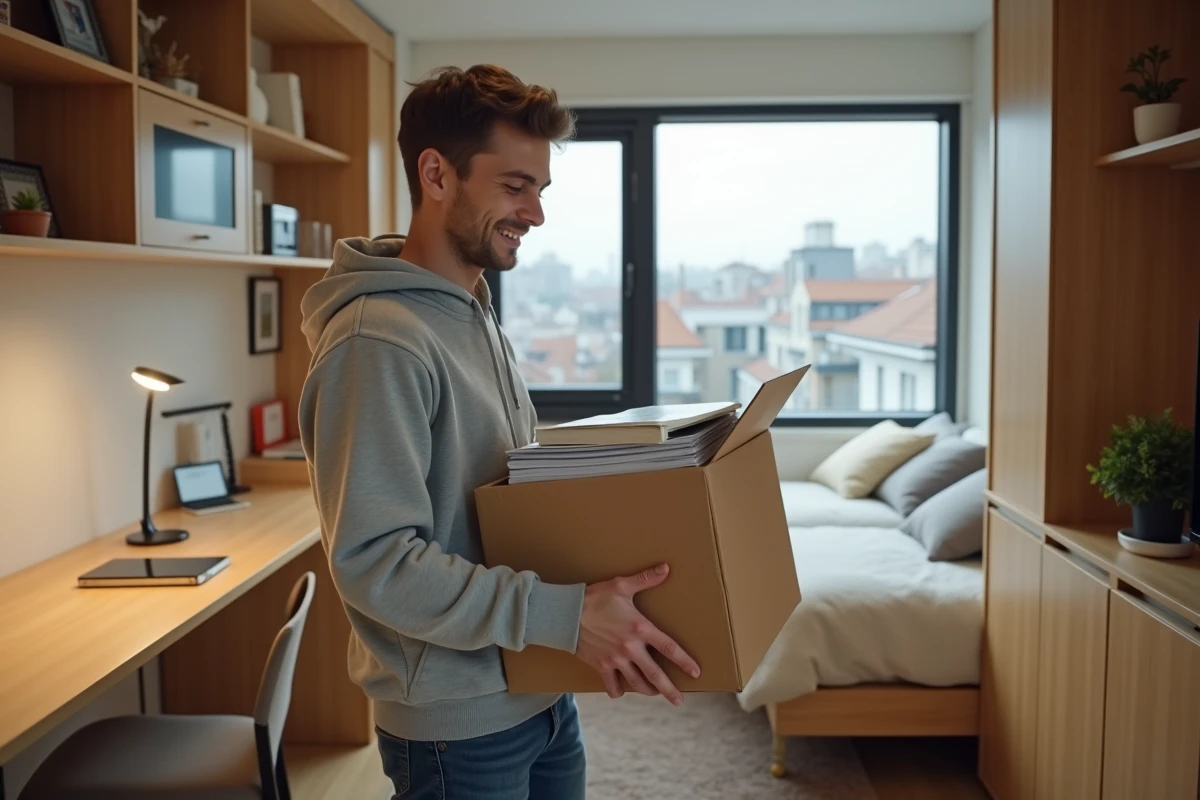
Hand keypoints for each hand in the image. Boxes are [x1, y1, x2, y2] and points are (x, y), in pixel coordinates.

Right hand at [575, 563, 699, 705]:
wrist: (566, 614)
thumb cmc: (594, 598)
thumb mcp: (621, 586)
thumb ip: (645, 579)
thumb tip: (666, 568)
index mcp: (640, 628)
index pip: (669, 648)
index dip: (684, 661)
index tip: (696, 672)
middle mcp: (631, 648)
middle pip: (655, 674)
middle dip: (669, 690)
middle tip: (679, 701)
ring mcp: (615, 659)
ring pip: (636, 682)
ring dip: (647, 691)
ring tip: (655, 694)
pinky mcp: (601, 666)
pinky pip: (612, 685)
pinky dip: (618, 691)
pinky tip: (622, 691)